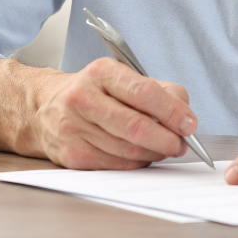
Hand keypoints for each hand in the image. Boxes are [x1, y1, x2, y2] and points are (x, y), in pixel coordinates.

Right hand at [21, 57, 196, 168]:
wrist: (48, 106)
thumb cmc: (100, 91)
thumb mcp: (129, 78)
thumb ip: (164, 92)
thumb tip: (185, 118)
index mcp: (103, 72)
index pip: (145, 93)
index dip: (172, 112)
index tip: (189, 124)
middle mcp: (83, 97)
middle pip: (136, 127)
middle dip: (167, 139)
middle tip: (181, 144)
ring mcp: (73, 127)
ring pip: (128, 150)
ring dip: (155, 153)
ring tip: (164, 148)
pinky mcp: (71, 154)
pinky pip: (116, 165)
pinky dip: (137, 162)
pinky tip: (142, 154)